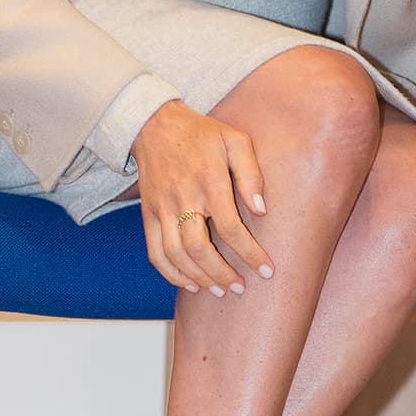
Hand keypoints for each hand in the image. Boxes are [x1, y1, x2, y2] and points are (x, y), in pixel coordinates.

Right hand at [130, 100, 273, 294]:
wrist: (155, 125)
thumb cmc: (203, 133)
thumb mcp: (235, 140)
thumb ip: (251, 174)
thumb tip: (261, 210)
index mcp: (209, 180)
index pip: (231, 227)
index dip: (250, 253)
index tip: (267, 271)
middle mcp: (183, 197)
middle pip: (200, 248)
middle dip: (222, 273)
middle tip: (240, 287)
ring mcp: (161, 208)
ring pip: (177, 255)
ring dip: (199, 278)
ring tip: (219, 290)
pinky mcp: (147, 215)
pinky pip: (155, 253)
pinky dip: (172, 274)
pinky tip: (190, 285)